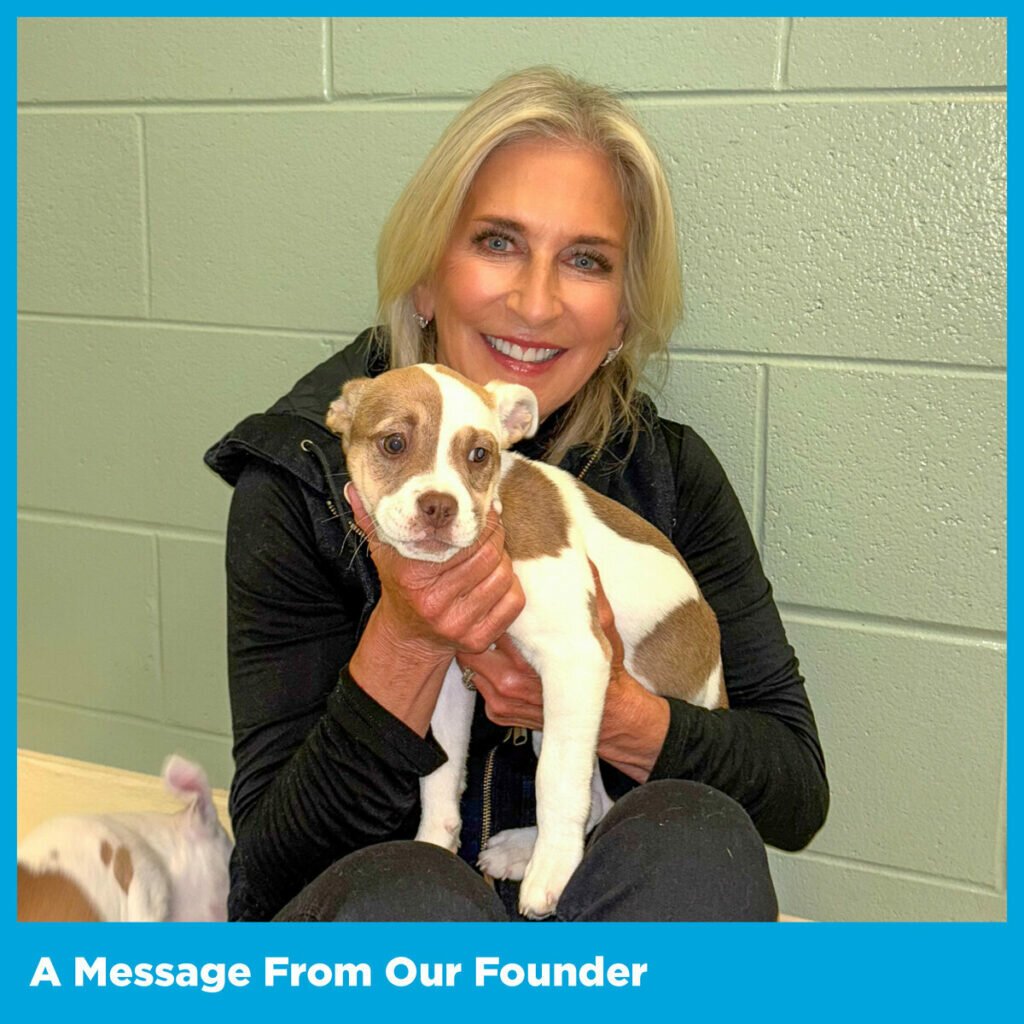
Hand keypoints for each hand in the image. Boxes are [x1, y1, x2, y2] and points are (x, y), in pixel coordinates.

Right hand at [346, 484, 524, 655]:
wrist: (408, 636)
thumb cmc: (401, 585)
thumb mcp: (384, 551)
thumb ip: (371, 519)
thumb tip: (353, 488)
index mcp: (413, 576)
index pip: (461, 541)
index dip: (479, 523)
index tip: (483, 513)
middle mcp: (435, 603)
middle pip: (487, 557)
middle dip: (494, 539)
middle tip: (491, 531)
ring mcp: (457, 625)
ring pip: (503, 577)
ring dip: (504, 561)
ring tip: (492, 554)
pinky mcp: (478, 640)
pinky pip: (513, 603)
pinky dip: (512, 587)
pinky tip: (497, 580)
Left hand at [460, 560, 669, 780]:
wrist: (610, 719)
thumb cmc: (606, 673)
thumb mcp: (604, 626)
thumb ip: (592, 591)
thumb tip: (584, 557)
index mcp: (529, 655)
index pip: (492, 619)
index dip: (491, 604)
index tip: (495, 596)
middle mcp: (508, 679)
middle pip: (471, 641)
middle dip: (478, 627)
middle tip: (487, 615)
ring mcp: (499, 699)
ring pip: (469, 664)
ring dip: (479, 650)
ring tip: (495, 639)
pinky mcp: (498, 714)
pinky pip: (478, 686)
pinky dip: (486, 674)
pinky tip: (503, 665)